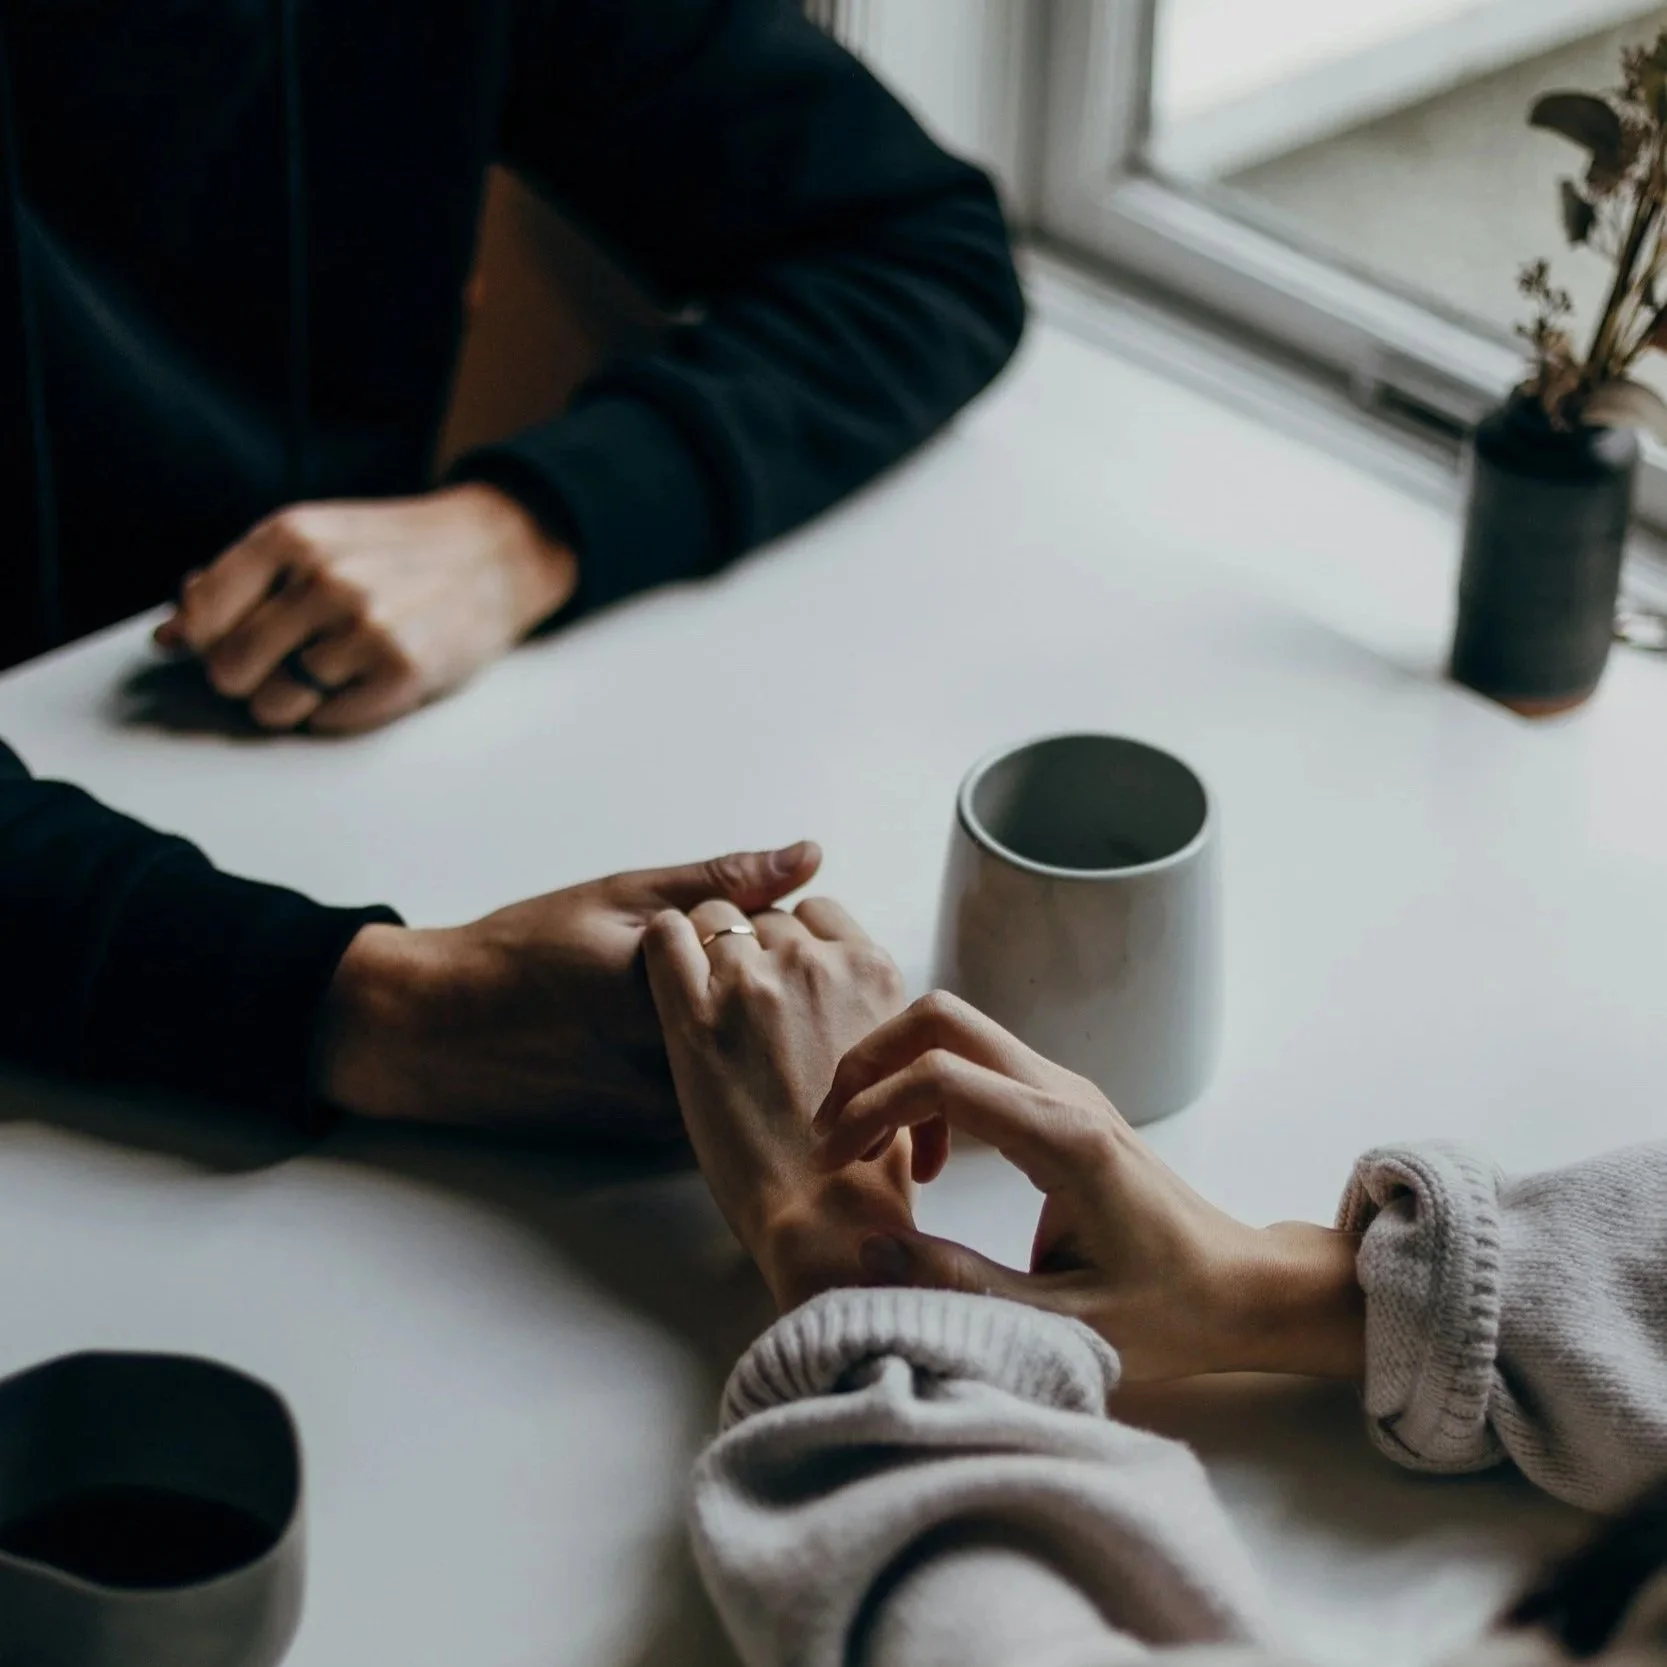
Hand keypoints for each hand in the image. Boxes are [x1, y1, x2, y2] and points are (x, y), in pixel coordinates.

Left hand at [155, 483, 575, 732]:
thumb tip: (168, 637)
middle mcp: (324, 580)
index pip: (200, 617)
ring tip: (333, 669)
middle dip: (249, 677)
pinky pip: (328, 722)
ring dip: (294, 699)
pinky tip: (366, 679)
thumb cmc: (395, 550)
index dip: (204, 642)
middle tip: (288, 660)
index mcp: (291, 536)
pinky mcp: (402, 672)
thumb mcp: (315, 537)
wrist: (494, 553)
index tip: (227, 642)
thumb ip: (238, 581)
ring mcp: (365, 628)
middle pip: (229, 670)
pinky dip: (338, 711)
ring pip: (274, 706)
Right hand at [315, 841, 821, 1138]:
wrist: (440, 1032)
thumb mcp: (622, 896)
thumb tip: (809, 856)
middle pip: (779, 1022)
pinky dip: (726, 1069)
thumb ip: (722, 881)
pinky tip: (695, 1040)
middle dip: (777, 988)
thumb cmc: (525, 952)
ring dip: (756, 1035)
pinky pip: (723, 1098)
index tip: (748, 921)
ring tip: (705, 1001)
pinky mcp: (655, 1139)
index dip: (780, 936)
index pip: (785, 962)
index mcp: (674, 992)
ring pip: (755, 1067)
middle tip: (732, 958)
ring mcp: (668, 1110)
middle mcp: (676, 1063)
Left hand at [642, 896, 912, 1311]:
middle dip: (750, 947)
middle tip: (738, 1000)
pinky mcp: (695, 1014)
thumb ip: (867, 1010)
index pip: (818, 913)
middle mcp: (815, 964)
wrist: (824, 1213)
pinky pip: (665, 935)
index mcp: (871, 971)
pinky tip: (664, 972)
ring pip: (714, 917)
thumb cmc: (864, 1159)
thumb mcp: (895, 1061)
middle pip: (766, 917)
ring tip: (700, 995)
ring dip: (705, 947)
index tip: (779, 973)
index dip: (793, 939)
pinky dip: (663, 943)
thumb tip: (843, 996)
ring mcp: (754, 983)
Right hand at [814, 992, 1364, 1381]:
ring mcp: (1065, 1087)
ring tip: (868, 1151)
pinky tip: (927, 1162)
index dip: (869, 1108)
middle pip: (943, 1017)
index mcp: (1064, 1139)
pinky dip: (928, 1089)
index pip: (941, 1076)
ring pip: (956, 1029)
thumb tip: (869, 1250)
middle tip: (835, 1134)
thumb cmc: (1167, 1312)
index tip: (834, 1163)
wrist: (1240, 1288)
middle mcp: (1064, 1093)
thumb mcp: (1060, 1324)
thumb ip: (961, 1286)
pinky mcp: (1062, 1100)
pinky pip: (977, 1061)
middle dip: (870, 1061)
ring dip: (896, 1072)